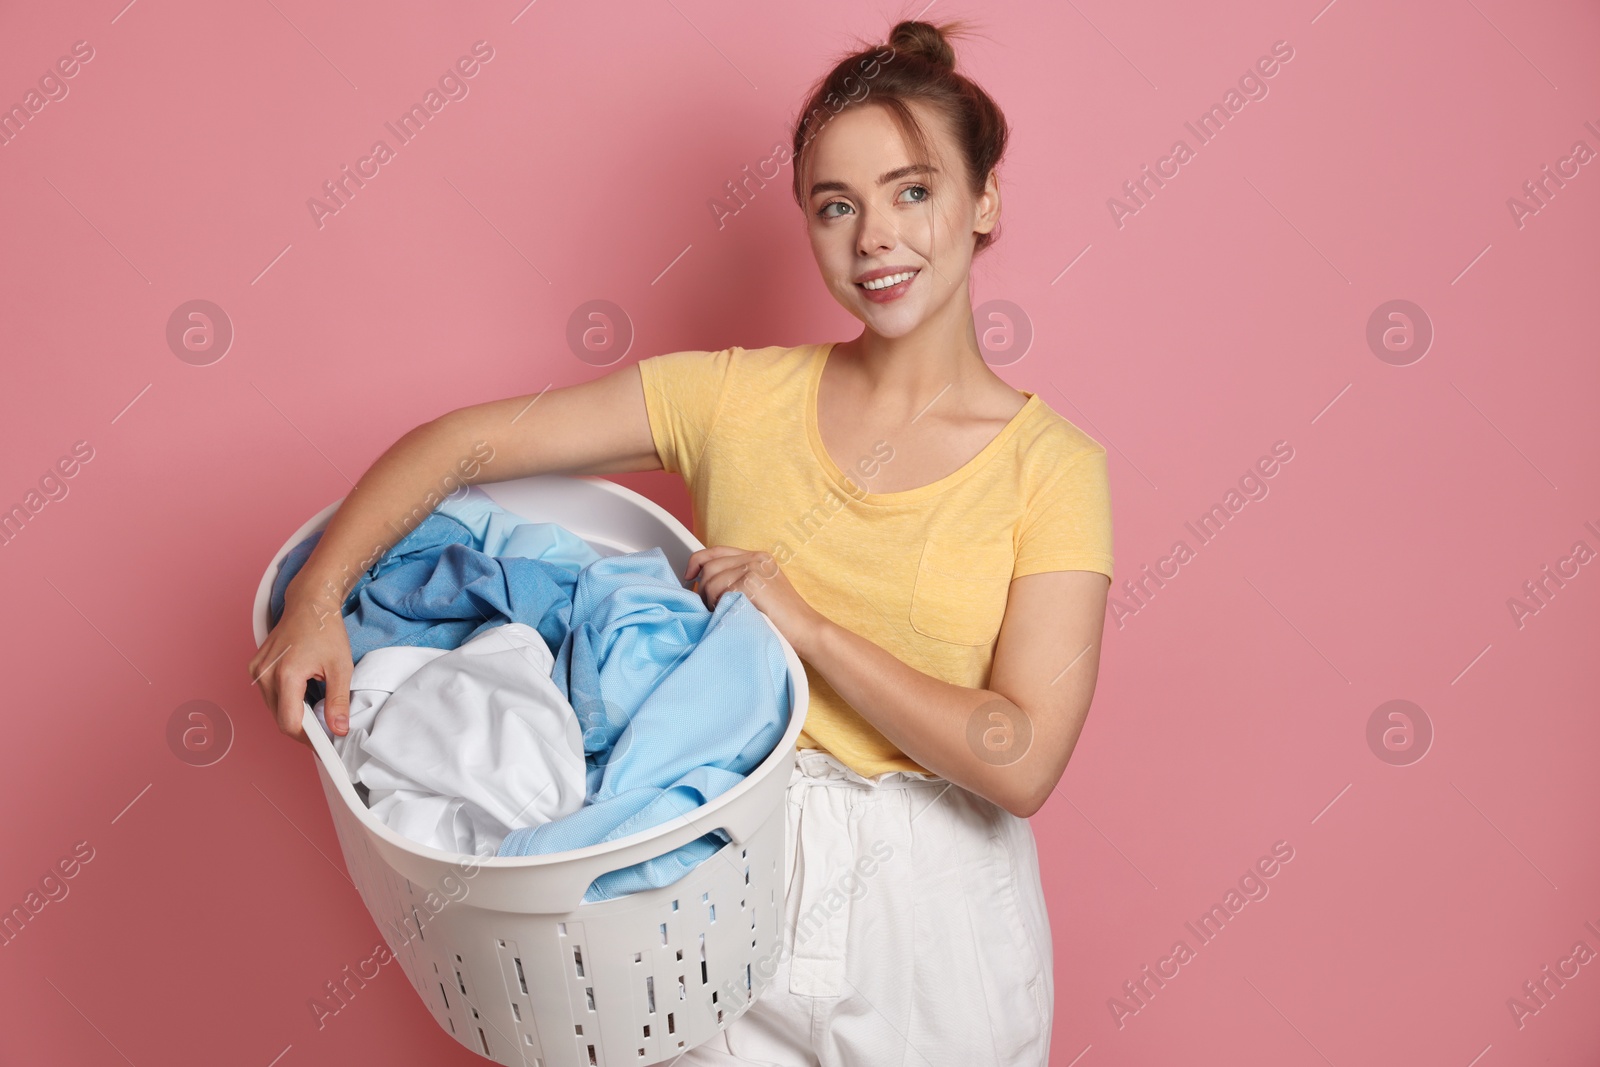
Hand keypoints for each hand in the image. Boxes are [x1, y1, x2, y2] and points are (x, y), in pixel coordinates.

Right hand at [248, 595, 353, 746]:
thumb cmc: (326, 631)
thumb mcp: (340, 667)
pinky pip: (268, 695)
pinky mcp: (255, 668)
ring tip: (315, 710)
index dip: (307, 739)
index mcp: (285, 675)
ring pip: (273, 709)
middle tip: (324, 729)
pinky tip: (301, 694)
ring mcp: (257, 671)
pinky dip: (285, 701)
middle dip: (302, 728)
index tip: (323, 745)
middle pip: (280, 718)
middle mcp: (265, 674)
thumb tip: (338, 729)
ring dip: (293, 715)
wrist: (309, 604)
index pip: (290, 723)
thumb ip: (338, 701)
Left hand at [685, 545, 823, 655]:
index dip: (697, 562)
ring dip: (710, 600)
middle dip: (703, 589)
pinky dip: (719, 606)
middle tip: (710, 607)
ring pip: (711, 580)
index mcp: (759, 557)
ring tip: (723, 612)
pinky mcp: (751, 583)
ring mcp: (755, 569)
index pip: (717, 550)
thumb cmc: (783, 618)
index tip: (689, 577)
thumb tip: (703, 582)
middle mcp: (756, 558)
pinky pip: (719, 592)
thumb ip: (739, 578)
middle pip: (710, 566)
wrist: (806, 629)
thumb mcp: (762, 589)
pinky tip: (731, 614)